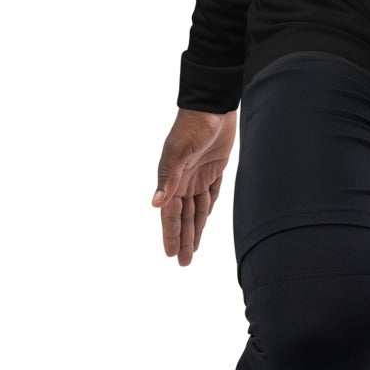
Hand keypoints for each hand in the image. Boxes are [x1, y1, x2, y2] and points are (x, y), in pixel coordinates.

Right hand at [152, 106, 236, 265]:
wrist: (212, 106)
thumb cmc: (192, 126)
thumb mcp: (178, 153)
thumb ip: (168, 179)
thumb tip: (154, 204)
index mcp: (173, 179)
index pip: (171, 215)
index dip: (171, 235)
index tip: (171, 255)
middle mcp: (184, 181)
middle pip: (184, 217)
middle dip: (184, 240)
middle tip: (184, 263)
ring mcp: (199, 175)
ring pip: (197, 210)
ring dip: (196, 229)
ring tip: (194, 250)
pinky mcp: (215, 168)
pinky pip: (211, 194)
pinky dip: (207, 209)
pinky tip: (205, 220)